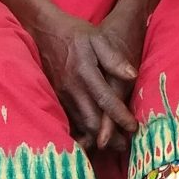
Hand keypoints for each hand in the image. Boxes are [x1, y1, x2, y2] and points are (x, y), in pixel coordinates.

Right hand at [30, 9, 139, 149]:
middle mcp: (72, 89)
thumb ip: (114, 59)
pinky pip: (70, 121)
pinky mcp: (56, 98)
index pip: (106, 101)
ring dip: (97, 138)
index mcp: (85, 73)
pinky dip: (82, 132)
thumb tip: (133, 75)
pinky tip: (93, 138)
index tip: (134, 128)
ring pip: (80, 125)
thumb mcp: (97, 38)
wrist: (44, 31)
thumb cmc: (76, 34)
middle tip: (126, 146)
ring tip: (114, 147)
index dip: (121, 117)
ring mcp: (61, 96)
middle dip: (110, 137)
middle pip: (92, 122)